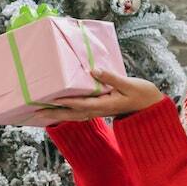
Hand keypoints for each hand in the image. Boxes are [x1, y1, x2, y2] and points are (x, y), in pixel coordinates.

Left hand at [45, 69, 165, 121]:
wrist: (151, 107)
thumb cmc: (142, 94)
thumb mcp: (129, 83)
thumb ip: (111, 77)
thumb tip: (93, 70)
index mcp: (105, 105)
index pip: (81, 104)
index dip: (66, 102)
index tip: (51, 100)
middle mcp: (98, 110)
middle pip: (72, 114)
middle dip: (53, 114)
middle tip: (35, 112)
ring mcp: (98, 112)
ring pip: (73, 116)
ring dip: (57, 115)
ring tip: (40, 114)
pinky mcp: (98, 110)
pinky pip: (78, 113)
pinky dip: (66, 113)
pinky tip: (56, 111)